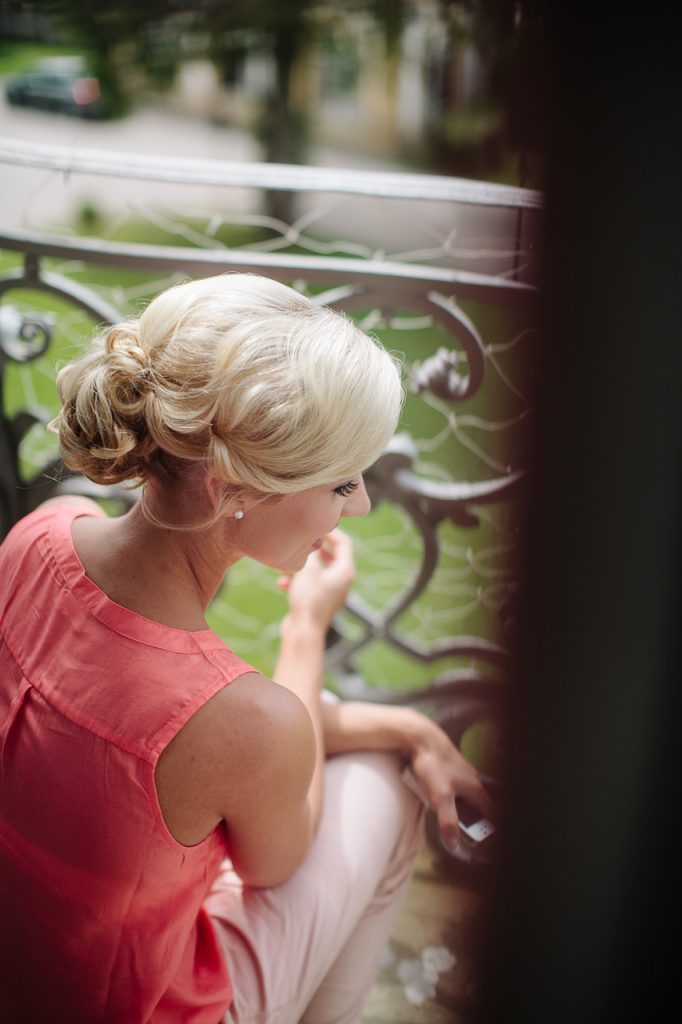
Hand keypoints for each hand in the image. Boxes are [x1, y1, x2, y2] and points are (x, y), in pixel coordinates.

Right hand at [277, 529, 354, 632]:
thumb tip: (311, 542)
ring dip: (303, 566)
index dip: (332, 532)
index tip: (317, 526)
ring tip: (287, 562)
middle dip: (315, 549)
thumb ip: (311, 552)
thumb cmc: (308, 599)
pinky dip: (298, 581)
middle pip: (332, 557)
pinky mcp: (318, 602)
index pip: (345, 544)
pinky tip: (281, 582)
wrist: (303, 631)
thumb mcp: (309, 569)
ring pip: (318, 571)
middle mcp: (342, 582)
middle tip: (302, 541)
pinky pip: (310, 585)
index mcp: (345, 572)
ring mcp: (331, 593)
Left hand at [409, 715, 493, 853]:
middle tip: (462, 829)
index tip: (490, 840)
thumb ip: (449, 821)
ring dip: (456, 806)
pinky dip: (446, 794)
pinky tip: (433, 794)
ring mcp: (460, 772)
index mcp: (475, 788)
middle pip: (476, 806)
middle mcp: (471, 779)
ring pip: (463, 795)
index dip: (491, 828)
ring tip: (443, 810)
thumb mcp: (441, 797)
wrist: (420, 737)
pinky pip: (451, 786)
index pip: (490, 813)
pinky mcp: (448, 767)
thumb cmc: (433, 764)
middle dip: (471, 819)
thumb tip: (455, 844)